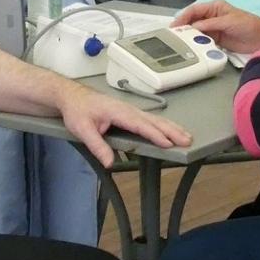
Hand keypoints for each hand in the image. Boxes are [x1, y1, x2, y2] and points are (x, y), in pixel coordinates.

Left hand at [57, 83, 191, 166]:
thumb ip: (97, 145)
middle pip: (153, 120)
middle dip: (171, 130)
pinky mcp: (129, 113)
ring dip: (171, 127)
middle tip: (187, 140)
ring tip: (187, 136)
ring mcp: (130, 110)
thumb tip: (110, 162)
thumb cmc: (77, 111)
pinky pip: (149, 119)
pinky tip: (171, 131)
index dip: (154, 134)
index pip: (139, 124)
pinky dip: (163, 125)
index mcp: (118, 112)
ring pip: (154, 119)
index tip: (168, 143)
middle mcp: (127, 109)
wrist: (72, 96)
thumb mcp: (82, 129)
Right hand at [172, 0, 259, 53]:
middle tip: (173, 36)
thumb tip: (194, 27)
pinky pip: (203, 41)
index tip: (175, 25)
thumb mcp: (229, 21)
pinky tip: (191, 48)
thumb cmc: (249, 24)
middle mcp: (211, 17)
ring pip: (196, 32)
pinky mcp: (216, 40)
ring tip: (179, 43)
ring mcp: (213, 29)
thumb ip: (211, 24)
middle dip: (183, 27)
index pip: (194, 10)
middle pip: (192, 21)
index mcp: (215, 7)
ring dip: (189, 37)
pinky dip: (196, 44)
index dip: (183, 17)